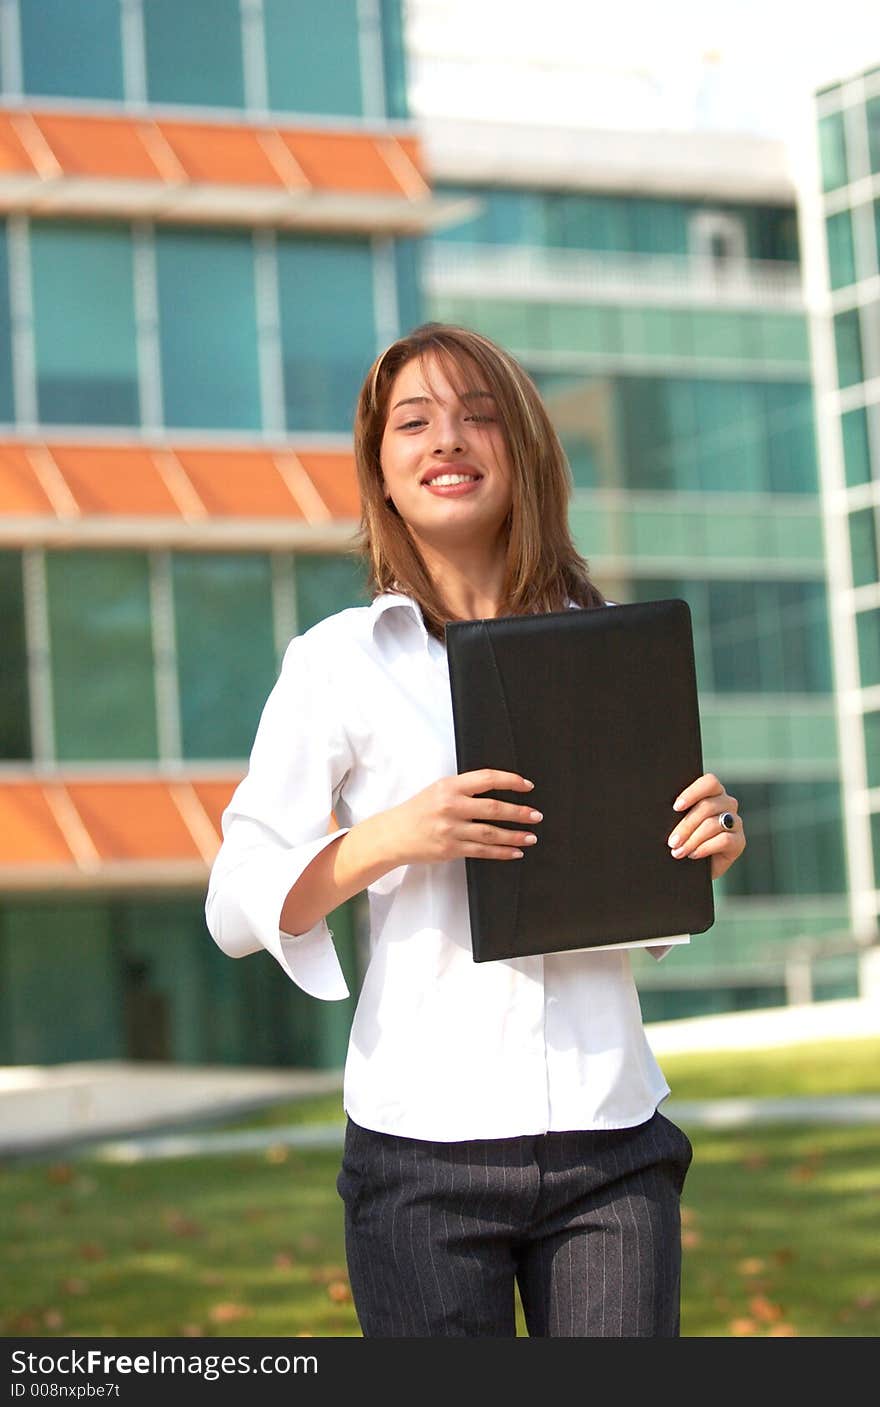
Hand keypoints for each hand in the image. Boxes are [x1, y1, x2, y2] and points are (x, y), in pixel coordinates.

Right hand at [385, 770, 541, 866]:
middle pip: (494, 808)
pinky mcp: (451, 849)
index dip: (511, 781)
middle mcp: (451, 806)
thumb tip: (498, 789)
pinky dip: (502, 852)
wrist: (393, 834)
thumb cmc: (417, 810)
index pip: (487, 779)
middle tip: (536, 815)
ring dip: (515, 835)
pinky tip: (514, 852)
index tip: (527, 786)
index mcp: (449, 786)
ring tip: (531, 836)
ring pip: (491, 833)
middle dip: (520, 812)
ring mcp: (451, 829)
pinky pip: (483, 851)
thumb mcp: (438, 790)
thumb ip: (464, 788)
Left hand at [667, 772, 745, 880]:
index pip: (709, 782)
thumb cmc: (683, 839)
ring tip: (678, 851)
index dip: (693, 793)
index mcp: (713, 792)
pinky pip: (724, 840)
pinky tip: (694, 854)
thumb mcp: (678, 822)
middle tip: (672, 841)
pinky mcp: (739, 841)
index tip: (676, 807)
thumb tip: (662, 809)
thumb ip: (678, 812)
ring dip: (692, 839)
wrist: (694, 868)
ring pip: (713, 824)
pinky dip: (705, 848)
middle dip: (686, 825)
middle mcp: (727, 804)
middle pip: (707, 807)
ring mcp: (735, 822)